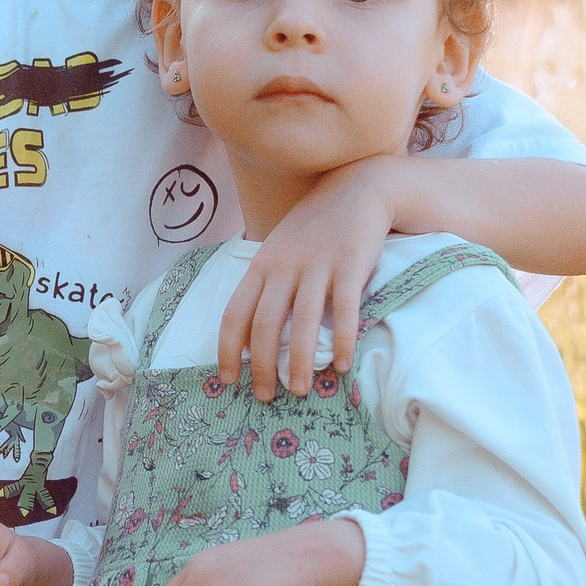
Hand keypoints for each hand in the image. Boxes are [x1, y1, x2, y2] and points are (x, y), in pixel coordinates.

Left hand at [218, 160, 399, 396]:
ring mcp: (317, 266)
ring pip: (302, 324)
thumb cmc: (315, 226)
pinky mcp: (350, 266)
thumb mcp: (279, 249)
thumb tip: (250, 333)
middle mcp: (284, 267)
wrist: (359, 189)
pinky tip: (342, 366)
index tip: (227, 379)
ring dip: (299, 363)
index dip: (227, 350)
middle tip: (265, 396)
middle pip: (265, 325)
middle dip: (261, 367)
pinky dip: (342, 341)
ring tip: (299, 390)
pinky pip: (344, 311)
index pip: (234, 314)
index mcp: (261, 266)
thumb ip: (265, 284)